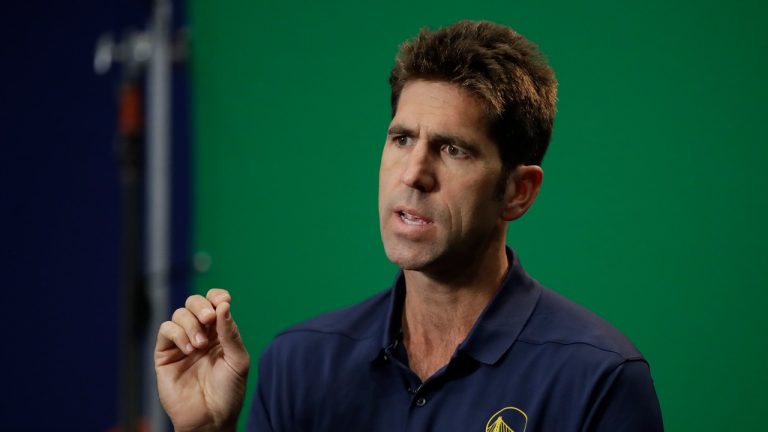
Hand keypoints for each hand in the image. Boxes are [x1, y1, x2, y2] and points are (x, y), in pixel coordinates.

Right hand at [155, 289, 249, 431]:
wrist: (210, 418)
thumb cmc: (228, 392)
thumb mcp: (237, 360)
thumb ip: (230, 333)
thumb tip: (224, 305)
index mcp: (220, 332)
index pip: (216, 302)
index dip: (217, 296)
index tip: (223, 301)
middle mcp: (201, 334)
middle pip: (195, 303)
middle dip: (202, 306)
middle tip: (209, 319)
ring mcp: (182, 343)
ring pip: (179, 314)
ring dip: (191, 324)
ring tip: (199, 346)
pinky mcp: (165, 354)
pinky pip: (166, 330)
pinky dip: (177, 333)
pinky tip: (189, 349)